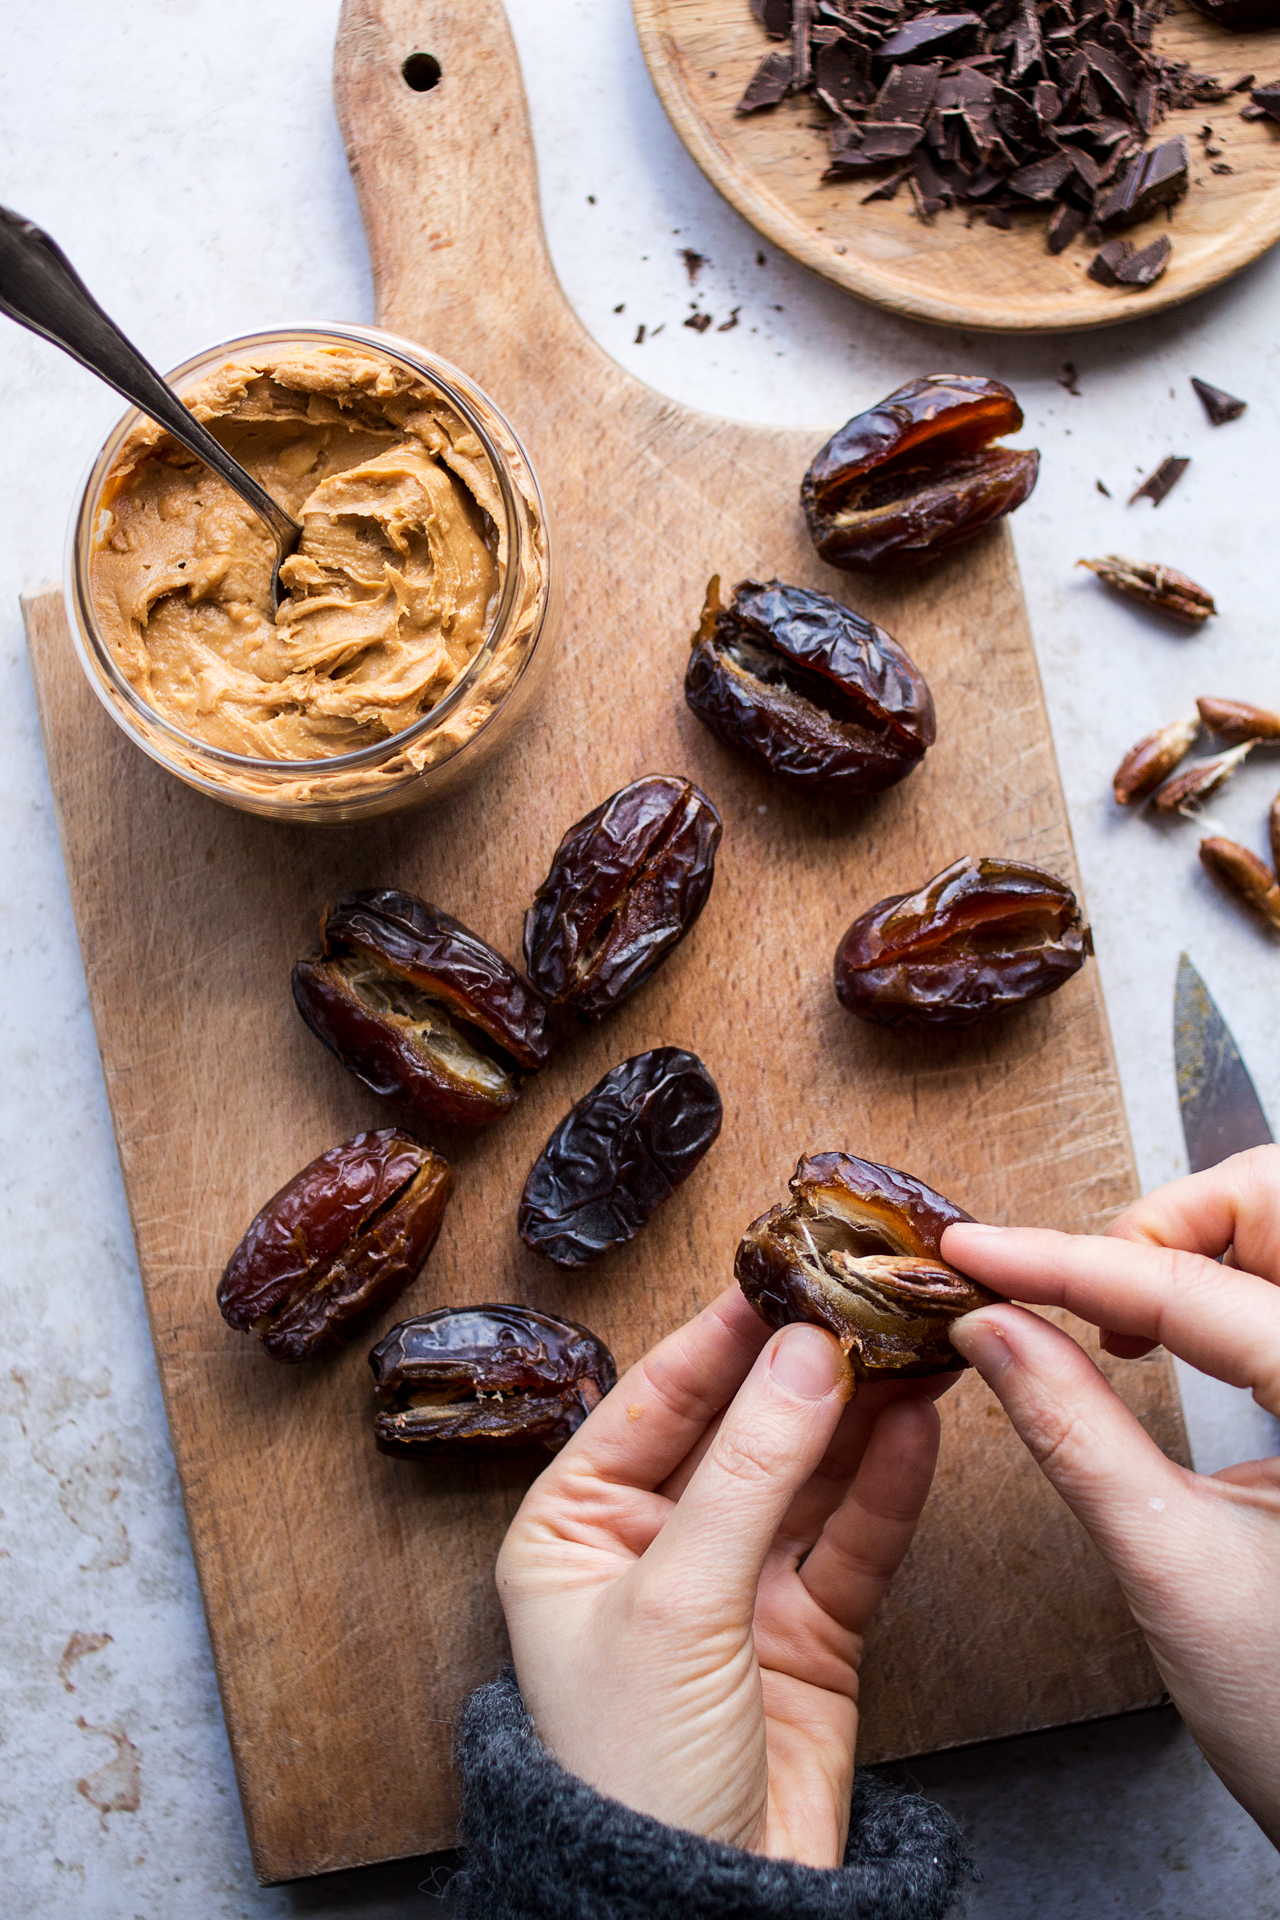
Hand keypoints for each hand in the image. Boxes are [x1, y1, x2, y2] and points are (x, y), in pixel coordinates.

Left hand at [495, 1285, 947, 1867]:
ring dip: (858, 1415)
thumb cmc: (631, 1770)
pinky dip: (887, 1485)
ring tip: (911, 1343)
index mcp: (575, 1526)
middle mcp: (652, 1546)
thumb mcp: (678, 1602)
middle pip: (740, 1430)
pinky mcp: (806, 1633)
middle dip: (805, 1367)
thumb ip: (751, 1470)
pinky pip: (852, 1539)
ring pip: (807, 1475)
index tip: (784, 1265)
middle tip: (867, 1295)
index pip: (654, 1398)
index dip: (723, 1333)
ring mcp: (734, 1588)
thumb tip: (808, 1351)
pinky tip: (918, 1426)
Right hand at [941, 1144, 1279, 1847]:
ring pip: (1279, 1242)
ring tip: (1116, 1313)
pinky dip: (1222, 1289)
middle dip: (1168, 1217)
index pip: (1187, 1291)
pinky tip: (1166, 1337)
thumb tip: (992, 1331)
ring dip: (1195, 1247)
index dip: (1062, 1261)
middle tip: (1081, 1273)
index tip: (978, 1250)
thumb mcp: (1169, 1564)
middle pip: (1272, 1207)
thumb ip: (1076, 1431)